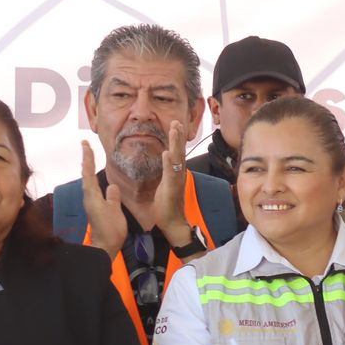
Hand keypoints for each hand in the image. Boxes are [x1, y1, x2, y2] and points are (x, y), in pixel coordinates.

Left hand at [80, 140, 126, 260]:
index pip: (88, 172)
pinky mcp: (94, 208)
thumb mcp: (115, 212)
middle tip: (86, 146)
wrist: (105, 246)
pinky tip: (97, 179)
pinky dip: (93, 179)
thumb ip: (113, 198)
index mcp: (92, 195)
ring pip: (88, 181)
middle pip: (86, 175)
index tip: (85, 144)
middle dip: (86, 160)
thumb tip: (112, 185)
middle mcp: (89, 197)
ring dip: (88, 168)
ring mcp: (91, 203)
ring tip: (90, 157)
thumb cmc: (111, 229)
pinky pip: (93, 188)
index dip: (88, 158)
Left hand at [153, 121, 192, 248]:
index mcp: (176, 173)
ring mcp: (177, 181)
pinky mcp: (172, 189)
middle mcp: (179, 175)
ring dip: (176, 144)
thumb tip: (165, 159)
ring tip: (174, 129)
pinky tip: (167, 152)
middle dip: (178, 136)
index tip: (175, 124)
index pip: (177, 153)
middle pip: (180, 152)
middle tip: (177, 121)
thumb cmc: (167, 206)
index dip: (177, 139)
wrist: (172, 223)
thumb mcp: (165, 185)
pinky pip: (170, 173)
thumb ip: (166, 172)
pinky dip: (169, 162)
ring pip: (177, 159)